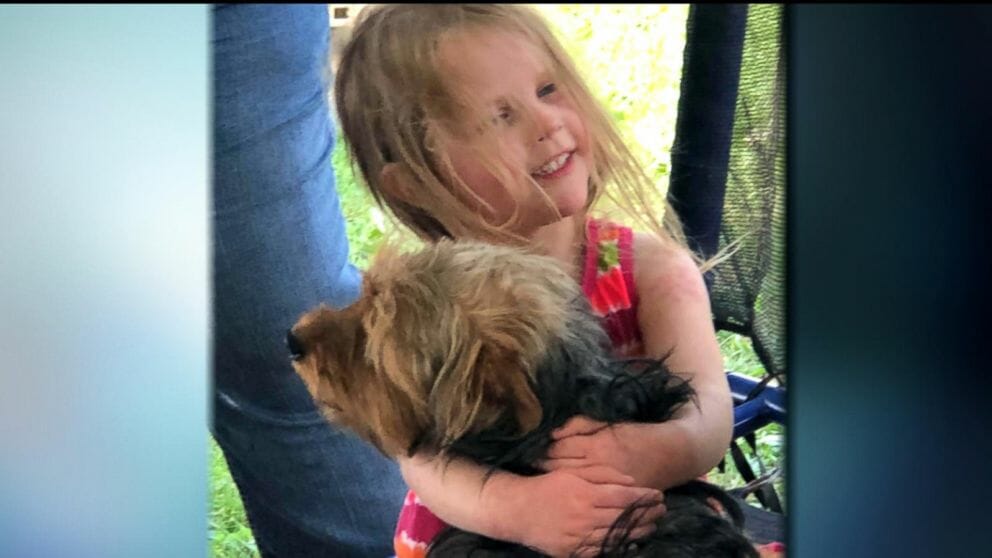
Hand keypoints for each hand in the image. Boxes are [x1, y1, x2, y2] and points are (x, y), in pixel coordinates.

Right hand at [493, 466, 665, 556]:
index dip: (644, 497)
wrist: (518, 511)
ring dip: (638, 531)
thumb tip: (631, 481)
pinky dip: (619, 546)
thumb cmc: (546, 487)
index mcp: (586, 494)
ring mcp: (579, 537)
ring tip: (652, 525)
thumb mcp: (572, 473)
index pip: (624, 497)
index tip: (658, 494)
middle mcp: (585, 517)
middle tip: (662, 510)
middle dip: (647, 514)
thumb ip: (602, 474)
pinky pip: (602, 551)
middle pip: (624, 517)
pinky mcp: (573, 552)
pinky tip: (631, 542)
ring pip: (617, 536)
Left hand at [540, 416, 688, 488]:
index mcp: (597, 444)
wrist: (670, 455)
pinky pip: (585, 494)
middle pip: (560, 466)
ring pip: (569, 481)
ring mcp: (605, 484)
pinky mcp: (612, 495)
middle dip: (542, 463)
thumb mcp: (609, 423)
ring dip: (552, 477)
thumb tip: (553, 431)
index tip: (530, 446)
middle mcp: (599, 466)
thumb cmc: (638, 435)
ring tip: (540, 473)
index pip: (559, 448)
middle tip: (528, 461)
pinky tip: (562, 488)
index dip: (542, 448)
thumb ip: (580, 425)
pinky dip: (571, 490)